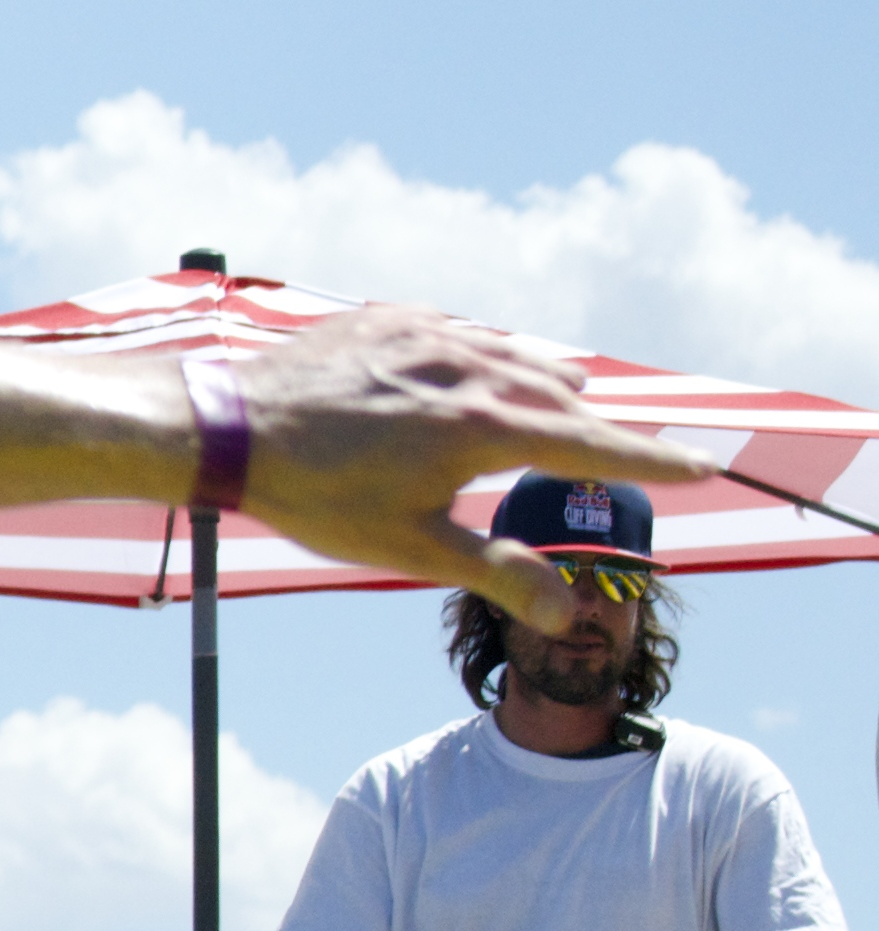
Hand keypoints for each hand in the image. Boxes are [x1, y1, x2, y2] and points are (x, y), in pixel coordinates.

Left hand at [229, 306, 714, 634]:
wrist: (226, 429)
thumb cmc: (314, 497)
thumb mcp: (410, 547)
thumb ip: (497, 570)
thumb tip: (566, 613)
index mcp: (488, 426)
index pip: (596, 444)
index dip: (653, 460)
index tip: (704, 468)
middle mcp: (474, 367)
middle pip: (565, 399)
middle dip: (590, 431)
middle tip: (613, 458)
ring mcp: (436, 335)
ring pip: (521, 359)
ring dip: (542, 392)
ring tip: (551, 418)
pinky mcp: (398, 318)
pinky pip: (468, 337)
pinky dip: (487, 362)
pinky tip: (474, 381)